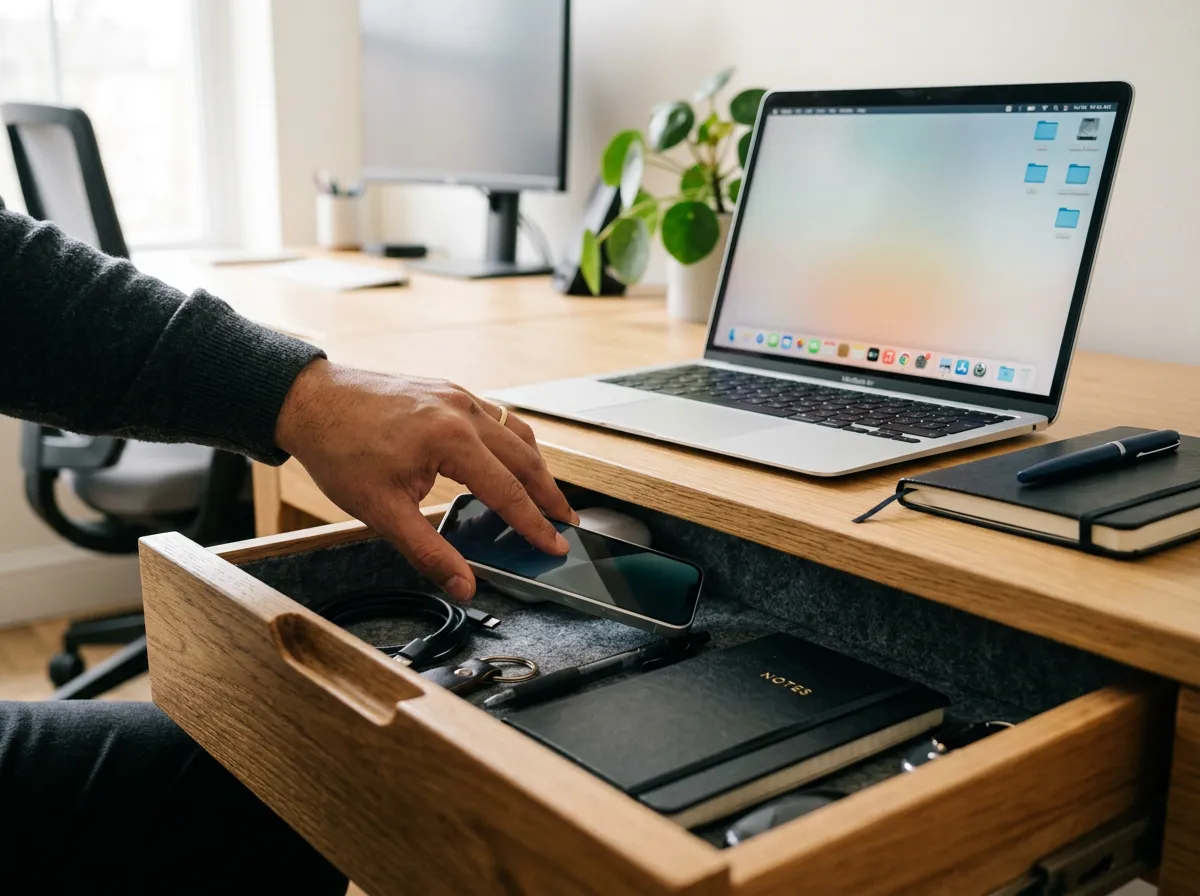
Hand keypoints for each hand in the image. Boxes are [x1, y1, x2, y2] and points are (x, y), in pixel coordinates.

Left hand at [275, 360, 577, 599]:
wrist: (311, 401)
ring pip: (516, 433)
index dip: (534, 524)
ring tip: (546, 496)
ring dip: (535, 466)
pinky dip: (513, 443)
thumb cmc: (340, 451)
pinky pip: (497, 417)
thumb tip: (464, 585)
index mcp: (451, 440)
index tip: (555, 545)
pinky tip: (510, 460)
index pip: (508, 491)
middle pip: (525, 458)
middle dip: (549, 494)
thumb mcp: (381, 511)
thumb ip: (429, 551)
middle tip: (566, 523)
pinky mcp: (449, 390)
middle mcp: (463, 412)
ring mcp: (459, 396)